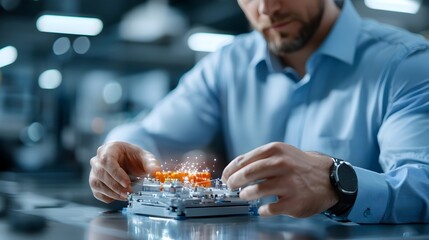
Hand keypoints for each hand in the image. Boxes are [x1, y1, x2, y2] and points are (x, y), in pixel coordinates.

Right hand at [89, 141, 160, 202]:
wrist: (129, 161)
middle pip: (101, 173)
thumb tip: (156, 173)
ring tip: (126, 196)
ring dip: (112, 193)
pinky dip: (108, 197)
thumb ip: (151, 163)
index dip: (116, 173)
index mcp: (109, 148)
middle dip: (116, 186)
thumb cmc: (134, 157)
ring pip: (97, 184)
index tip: (127, 183)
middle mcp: (98, 159)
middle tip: (129, 193)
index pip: (107, 160)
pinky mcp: (95, 182)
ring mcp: (94, 171)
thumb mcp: (145, 157)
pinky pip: (97, 192)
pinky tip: (119, 196)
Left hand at [221, 142, 337, 217]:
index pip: (244, 160)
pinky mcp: (294, 202)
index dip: (230, 170)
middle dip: (234, 181)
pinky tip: (262, 209)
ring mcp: (289, 184)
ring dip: (246, 194)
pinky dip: (262, 210)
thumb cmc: (298, 165)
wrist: (328, 178)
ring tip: (245, 195)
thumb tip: (232, 168)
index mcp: (275, 150)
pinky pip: (270, 208)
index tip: (225, 176)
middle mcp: (282, 165)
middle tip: (230, 186)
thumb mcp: (281, 153)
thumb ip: (258, 158)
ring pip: (257, 190)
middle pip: (248, 174)